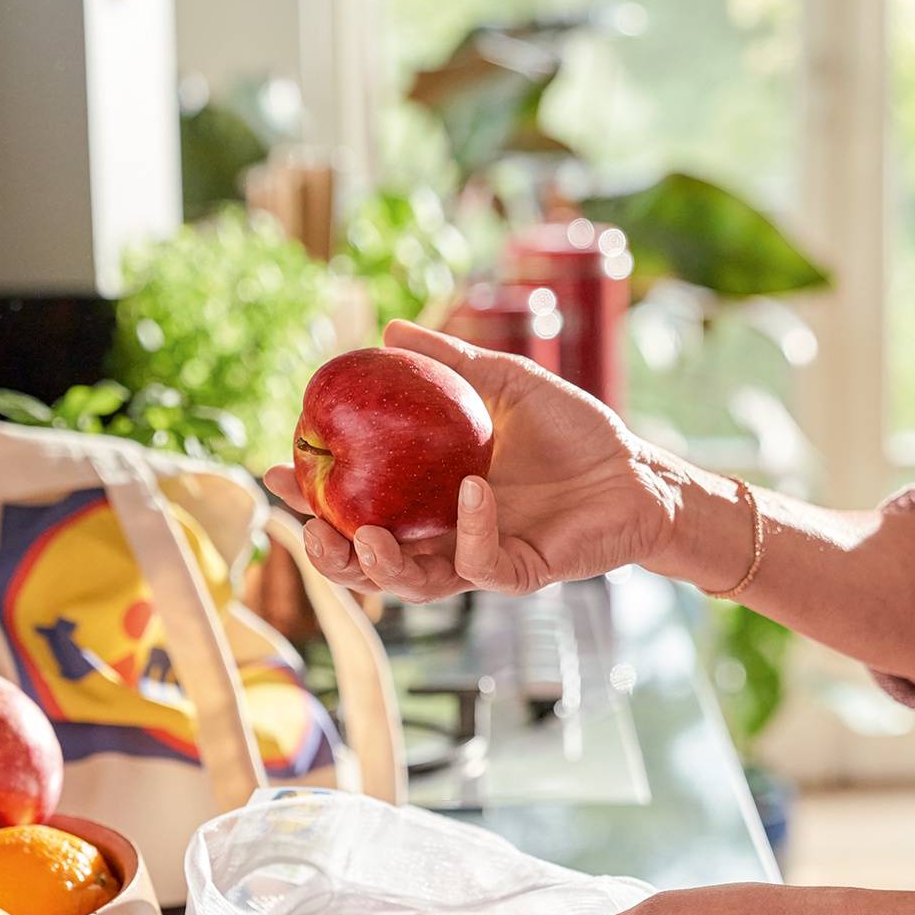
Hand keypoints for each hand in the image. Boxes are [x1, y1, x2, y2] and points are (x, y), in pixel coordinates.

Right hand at [264, 321, 682, 603]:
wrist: (639, 468)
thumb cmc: (572, 429)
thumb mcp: (503, 381)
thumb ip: (449, 361)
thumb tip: (388, 331)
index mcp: (428, 498)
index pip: (357, 504)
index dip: (312, 498)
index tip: (275, 470)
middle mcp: (446, 536)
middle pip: (370, 562)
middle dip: (329, 554)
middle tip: (305, 527)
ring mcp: (482, 558)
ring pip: (415, 583)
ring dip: (381, 567)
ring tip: (361, 535)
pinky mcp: (521, 572)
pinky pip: (484, 564)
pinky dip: (472, 531)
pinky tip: (470, 493)